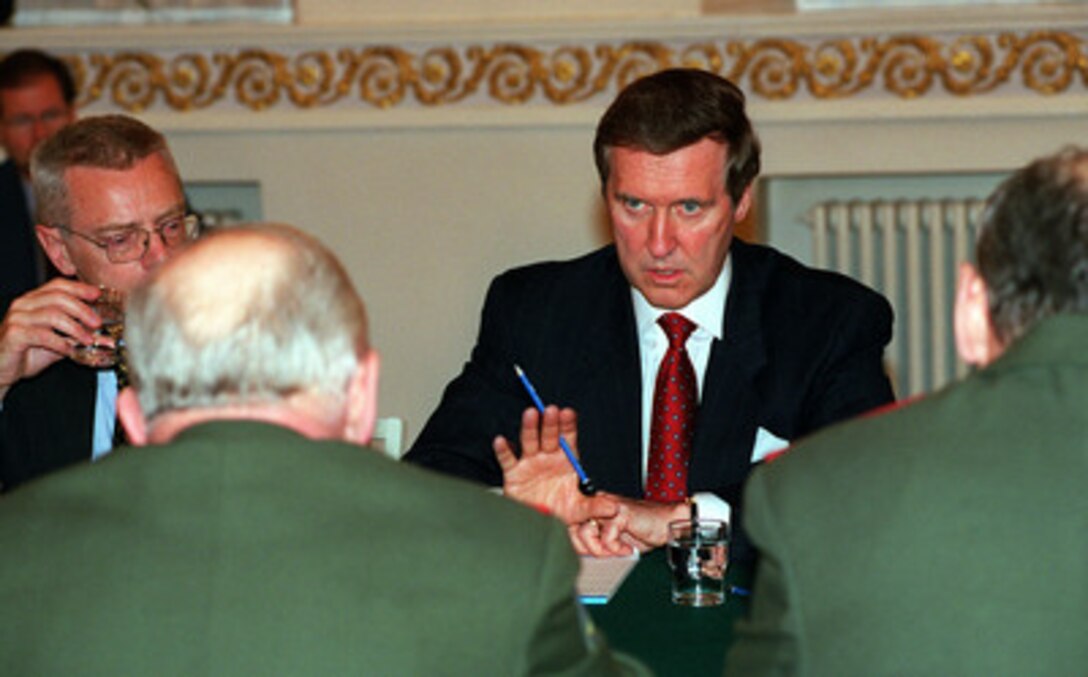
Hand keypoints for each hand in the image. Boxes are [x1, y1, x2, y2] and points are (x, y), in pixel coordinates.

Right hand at [0, 279, 103, 399]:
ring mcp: (17, 318)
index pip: (58, 285)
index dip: (79, 288)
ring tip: (87, 340)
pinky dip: (60, 342)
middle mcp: (24, 304)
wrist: (2, 369)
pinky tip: (69, 350)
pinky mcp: (14, 334)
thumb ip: (78, 337)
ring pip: (52, 314)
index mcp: (34, 300)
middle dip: (82, 310)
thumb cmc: (28, 352)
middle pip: (58, 297)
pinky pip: (42, 334)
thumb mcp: (58, 342)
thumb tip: (105, 338)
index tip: (98, 295)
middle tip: (97, 323)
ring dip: (75, 328)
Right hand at [494, 405, 618, 524]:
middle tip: (551, 410)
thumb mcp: (579, 510)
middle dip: (550, 423)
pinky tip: (502, 441)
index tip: (568, 413)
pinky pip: (507, 460)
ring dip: (530, 428)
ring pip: (529, 442)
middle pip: (549, 436)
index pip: (567, 439)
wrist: (539, 522)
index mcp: (565, 461)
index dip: (567, 426)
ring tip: (531, 414)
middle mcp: (547, 458)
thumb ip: (594, 507)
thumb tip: (611, 508)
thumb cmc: (559, 509)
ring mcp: (530, 463)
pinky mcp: (513, 473)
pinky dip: (503, 450)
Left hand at [581, 494, 690, 553]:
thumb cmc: (643, 531)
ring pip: (586, 531)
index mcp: (596, 509)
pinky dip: (617, 548)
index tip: (588, 555)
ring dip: (600, 548)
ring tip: (616, 551)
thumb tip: (579, 554)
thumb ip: (597, 543)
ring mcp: (609, 507)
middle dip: (587, 548)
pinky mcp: (620, 512)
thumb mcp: (614, 541)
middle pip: (574, 528)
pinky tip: (627, 548)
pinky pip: (607, 537)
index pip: (571, 525)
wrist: (666, 524)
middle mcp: (599, 505)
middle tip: (604, 554)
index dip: (576, 544)